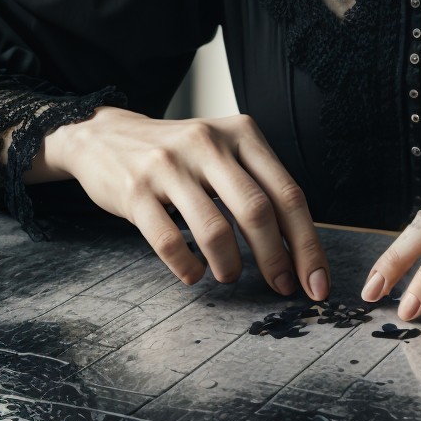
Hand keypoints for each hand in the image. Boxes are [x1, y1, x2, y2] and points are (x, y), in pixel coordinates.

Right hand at [35, 106, 329, 298]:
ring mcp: (169, 165)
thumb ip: (258, 187)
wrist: (105, 137)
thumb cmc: (179, 156)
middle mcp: (208, 143)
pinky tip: (193, 274)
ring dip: (229, 266)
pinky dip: (187, 267)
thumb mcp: (223, 153)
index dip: (307, 244)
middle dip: (276, 259)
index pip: (288, 193)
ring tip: (228, 276)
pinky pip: (169, 241)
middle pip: (258, 211)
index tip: (316, 282)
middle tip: (281, 287)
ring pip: (214, 229)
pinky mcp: (135, 189)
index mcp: (241, 133)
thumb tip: (297, 249)